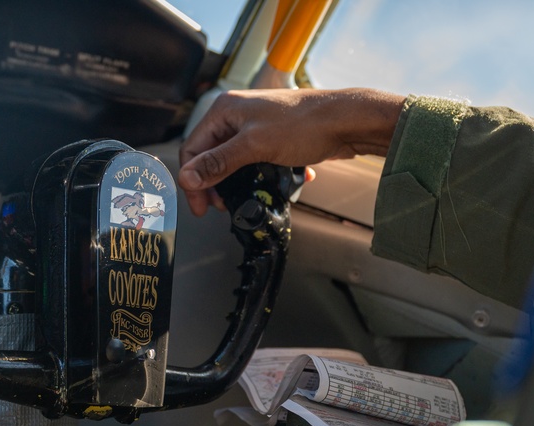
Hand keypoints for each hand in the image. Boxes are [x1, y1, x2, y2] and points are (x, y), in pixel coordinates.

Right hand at [178, 88, 404, 215]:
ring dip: (236, 183)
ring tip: (245, 198)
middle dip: (215, 184)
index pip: (193, 148)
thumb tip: (187, 178)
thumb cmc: (304, 124)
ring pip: (232, 161)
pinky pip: (254, 161)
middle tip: (222, 206)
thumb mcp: (254, 146)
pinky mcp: (271, 138)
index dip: (193, 180)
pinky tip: (273, 184)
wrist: (346, 121)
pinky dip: (258, 176)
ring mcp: (255, 126)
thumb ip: (218, 163)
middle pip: (211, 156)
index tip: (201, 207)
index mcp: (224, 110)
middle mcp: (236, 115)